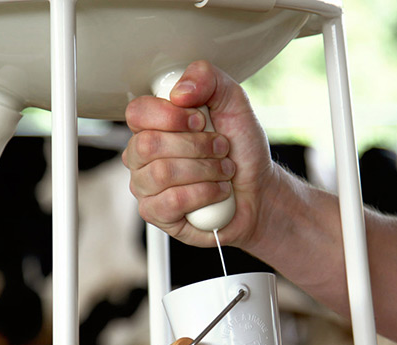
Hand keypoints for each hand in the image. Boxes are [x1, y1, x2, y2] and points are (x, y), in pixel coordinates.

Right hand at [122, 60, 278, 247]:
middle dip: (197, 146)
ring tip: (222, 171)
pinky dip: (205, 194)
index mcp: (153, 124)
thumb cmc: (240, 151)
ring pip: (162, 173)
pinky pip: (172, 201)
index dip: (171, 116)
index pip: (138, 112)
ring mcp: (145, 186)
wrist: (258, 191)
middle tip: (220, 148)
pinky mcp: (155, 213)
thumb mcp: (233, 103)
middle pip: (149, 144)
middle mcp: (142, 155)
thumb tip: (180, 91)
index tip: (201, 121)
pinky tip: (217, 192)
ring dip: (205, 170)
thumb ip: (208, 79)